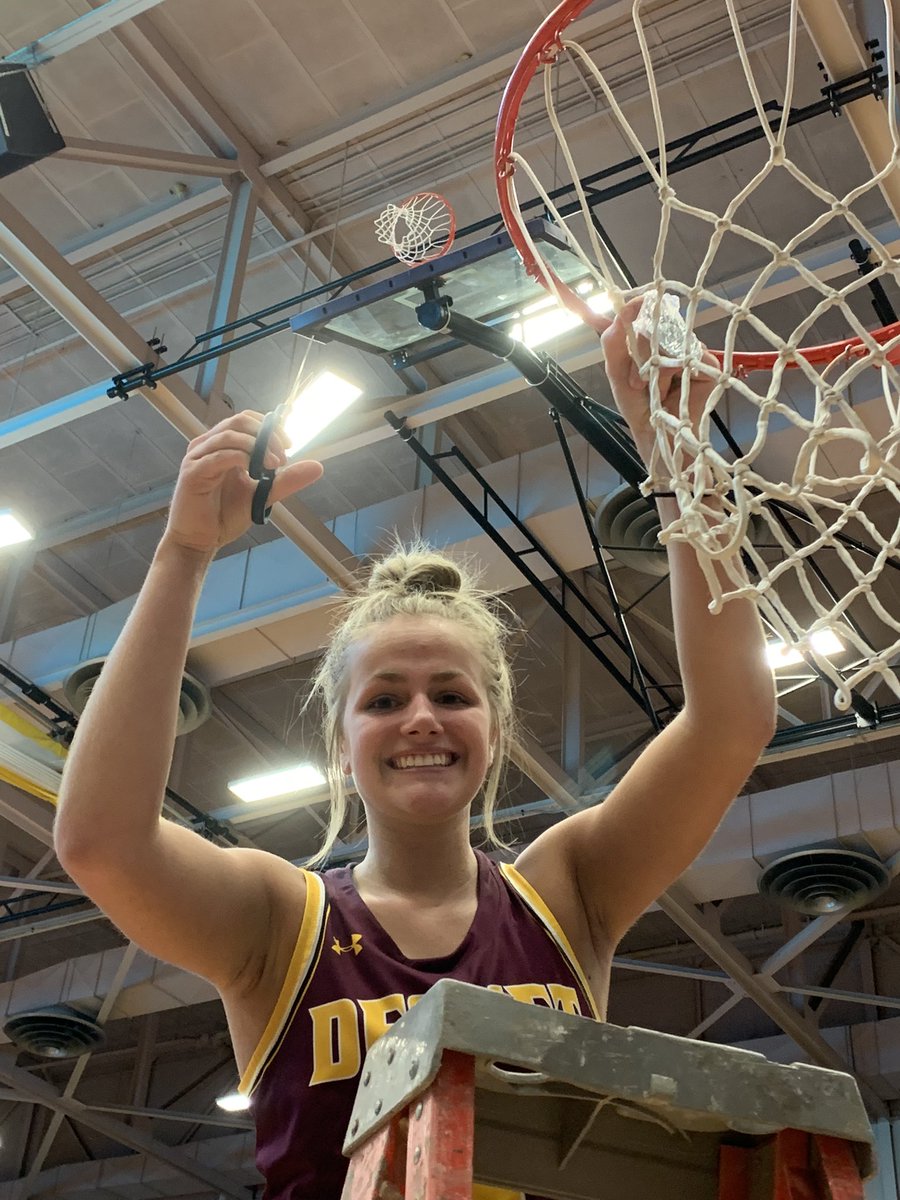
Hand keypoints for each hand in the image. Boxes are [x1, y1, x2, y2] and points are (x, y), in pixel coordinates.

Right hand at [160, 412, 323, 556]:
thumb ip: (286, 480)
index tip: (290, 444)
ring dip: (257, 446)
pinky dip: (242, 458)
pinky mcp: (193, 472)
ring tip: (275, 466)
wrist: (200, 540)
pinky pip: (220, 456)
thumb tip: (317, 466)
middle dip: (267, 435)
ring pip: (230, 435)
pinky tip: (256, 471)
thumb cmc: (224, 515)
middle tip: (283, 456)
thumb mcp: (263, 494)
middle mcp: (208, 445)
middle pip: (239, 421)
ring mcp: (198, 457)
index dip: (270, 426)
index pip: (247, 419)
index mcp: (222, 445)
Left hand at [600, 298, 717, 457]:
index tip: (632, 305)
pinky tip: (672, 392)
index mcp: (648, 346)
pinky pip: (691, 355)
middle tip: (637, 382)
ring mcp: (690, 355)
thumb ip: (613, 345)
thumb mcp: (618, 377)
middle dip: (641, 355)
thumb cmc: (641, 412)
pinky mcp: (708, 366)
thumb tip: (621, 313)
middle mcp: (669, 346)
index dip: (636, 307)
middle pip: (657, 325)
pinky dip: (675, 374)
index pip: (643, 316)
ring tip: (655, 392)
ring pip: (673, 340)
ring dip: (657, 370)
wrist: (661, 441)